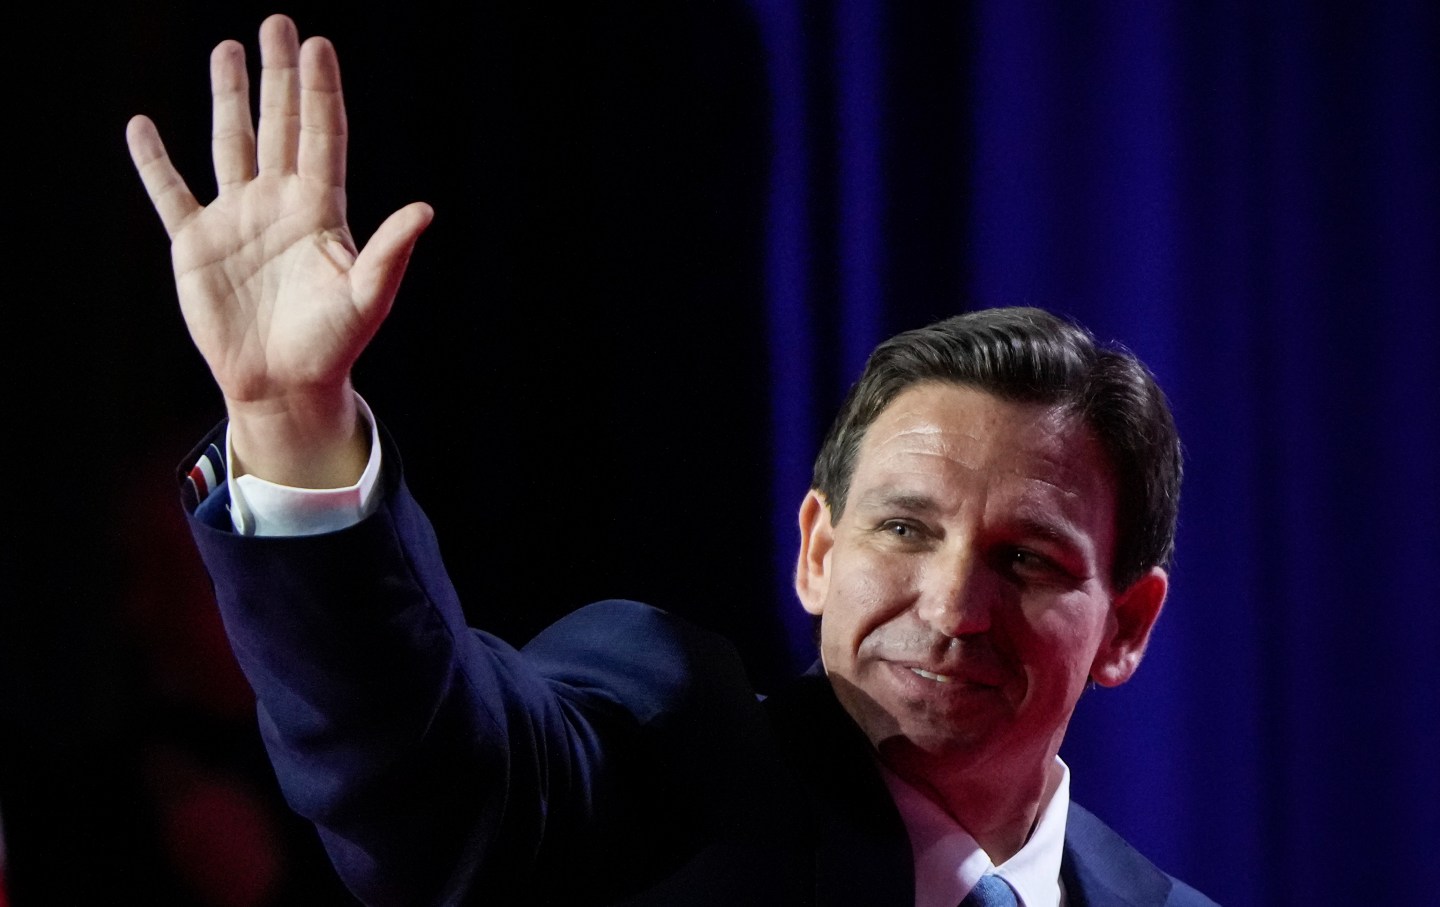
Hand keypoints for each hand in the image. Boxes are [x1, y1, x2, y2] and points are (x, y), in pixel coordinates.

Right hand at [127, 14, 431, 485]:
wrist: (284, 384)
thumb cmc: (334, 344)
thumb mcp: (368, 297)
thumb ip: (391, 252)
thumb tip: (425, 209)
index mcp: (321, 211)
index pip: (321, 136)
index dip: (320, 91)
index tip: (319, 44)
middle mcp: (279, 204)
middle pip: (278, 125)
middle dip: (278, 76)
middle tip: (277, 22)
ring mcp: (236, 219)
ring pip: (230, 143)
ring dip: (228, 97)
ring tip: (227, 49)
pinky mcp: (196, 243)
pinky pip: (171, 192)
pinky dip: (154, 161)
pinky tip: (142, 126)